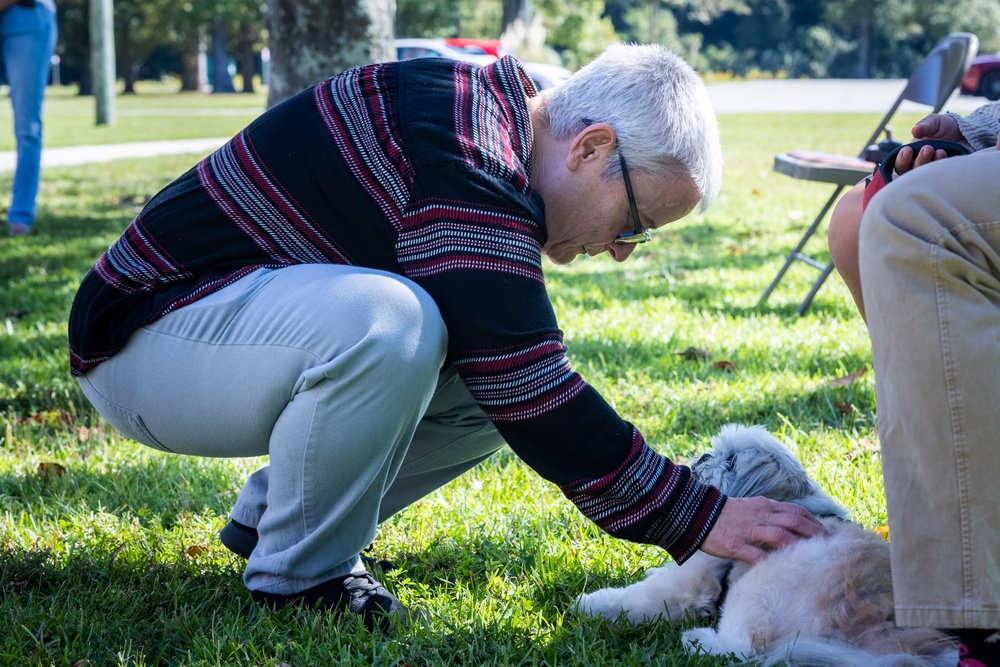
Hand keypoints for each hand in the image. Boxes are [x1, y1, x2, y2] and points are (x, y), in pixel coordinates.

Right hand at [699, 496, 827, 563]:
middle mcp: (760, 515)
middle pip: (794, 522)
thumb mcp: (750, 507)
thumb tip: (790, 527)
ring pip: (780, 535)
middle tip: (829, 547)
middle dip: (815, 534)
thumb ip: (769, 515)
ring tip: (813, 558)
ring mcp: (748, 530)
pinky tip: (781, 570)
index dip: (814, 522)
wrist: (695, 513)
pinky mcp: (736, 544)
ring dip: (799, 546)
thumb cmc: (724, 514)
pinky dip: (771, 561)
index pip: (796, 511)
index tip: (827, 533)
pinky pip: (756, 554)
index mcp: (765, 506)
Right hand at [889, 113, 970, 175]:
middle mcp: (922, 166)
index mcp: (913, 155)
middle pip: (912, 174)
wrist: (971, 132)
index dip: (901, 160)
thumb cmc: (948, 127)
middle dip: (918, 161)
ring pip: (927, 177)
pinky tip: (950, 156)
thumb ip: (925, 125)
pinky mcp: (949, 174)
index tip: (907, 150)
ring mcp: (935, 172)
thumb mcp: (935, 122)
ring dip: (932, 164)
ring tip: (941, 151)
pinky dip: (946, 167)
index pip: (901, 164)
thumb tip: (914, 131)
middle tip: (928, 148)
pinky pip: (945, 177)